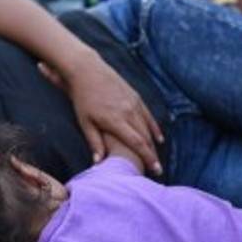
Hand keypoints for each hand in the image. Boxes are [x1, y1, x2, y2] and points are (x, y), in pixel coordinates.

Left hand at [37, 58, 163, 174]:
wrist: (88, 70)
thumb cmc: (83, 98)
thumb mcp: (85, 122)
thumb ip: (94, 142)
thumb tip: (98, 163)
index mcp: (116, 120)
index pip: (136, 143)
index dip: (147, 158)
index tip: (155, 170)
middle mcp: (128, 112)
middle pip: (146, 137)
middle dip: (152, 155)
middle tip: (157, 171)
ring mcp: (134, 103)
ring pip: (148, 127)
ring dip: (154, 144)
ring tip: (156, 158)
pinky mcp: (136, 96)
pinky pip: (148, 115)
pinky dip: (154, 128)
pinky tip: (158, 138)